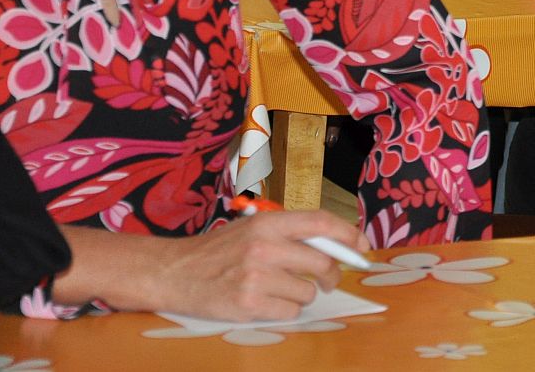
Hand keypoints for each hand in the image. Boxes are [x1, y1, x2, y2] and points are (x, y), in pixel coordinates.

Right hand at [134, 210, 361, 321]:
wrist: (172, 272)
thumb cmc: (217, 251)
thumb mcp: (251, 228)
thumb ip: (288, 233)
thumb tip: (335, 245)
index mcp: (267, 222)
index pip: (321, 223)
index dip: (348, 235)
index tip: (362, 248)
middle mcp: (264, 246)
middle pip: (322, 262)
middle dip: (331, 275)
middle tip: (326, 280)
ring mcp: (256, 276)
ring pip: (307, 292)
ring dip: (300, 295)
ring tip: (277, 290)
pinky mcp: (247, 304)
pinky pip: (290, 312)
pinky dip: (284, 311)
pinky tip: (265, 303)